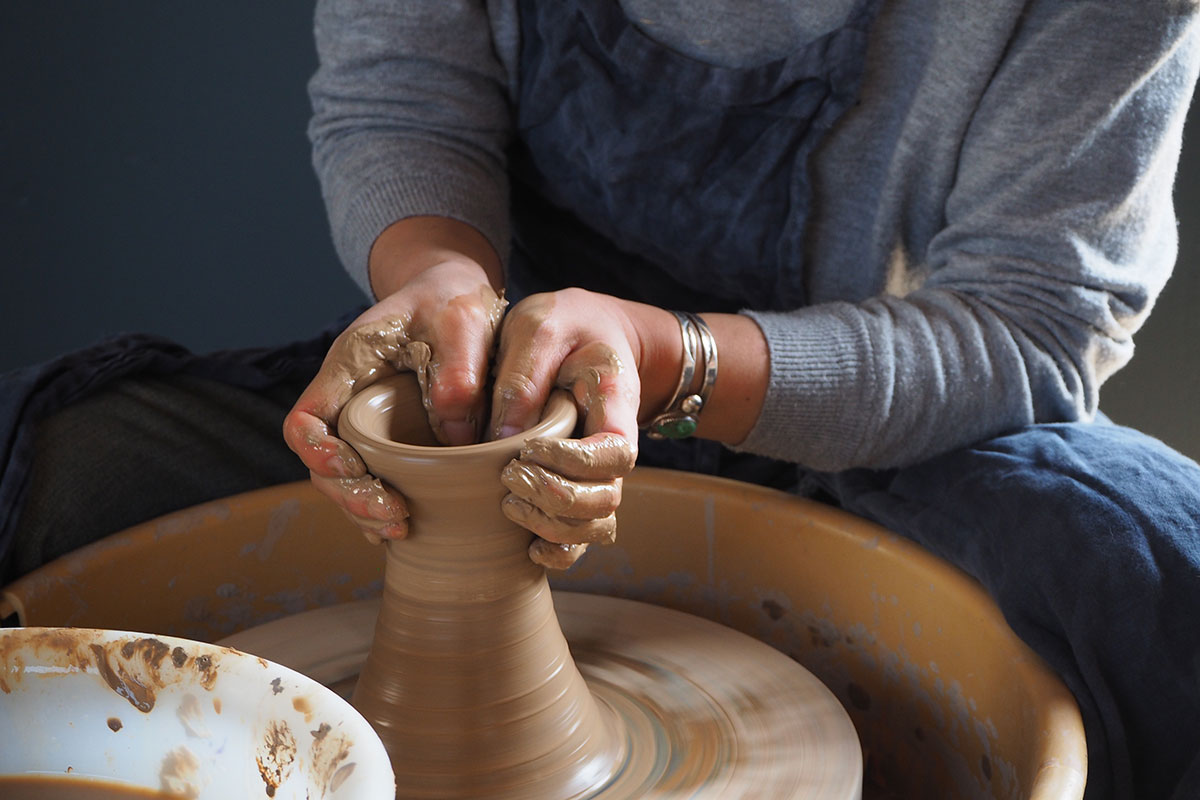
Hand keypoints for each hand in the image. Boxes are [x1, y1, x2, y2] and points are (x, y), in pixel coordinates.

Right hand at [283, 257, 504, 543]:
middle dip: (349, 495)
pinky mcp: (387, 440)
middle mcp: (347, 399)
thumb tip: (456, 431)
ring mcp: (364, 423)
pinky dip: (382, 508)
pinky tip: (407, 530)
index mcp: (350, 365)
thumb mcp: (462, 320)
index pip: (305, 418)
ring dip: (365, 509)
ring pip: (343, 479)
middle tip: (395, 514)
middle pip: (319, 461)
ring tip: (402, 527)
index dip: (317, 451)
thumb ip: (459, 367)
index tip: (352, 468)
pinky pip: (373, 479)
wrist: (455, 299)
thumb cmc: (452, 303)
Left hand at [491, 289, 648, 568]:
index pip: (616, 452)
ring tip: (508, 502)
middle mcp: (615, 445)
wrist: (588, 331)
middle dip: (556, 498)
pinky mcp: (580, 487)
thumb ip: (522, 376)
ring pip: (598, 527)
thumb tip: (504, 440)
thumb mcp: (538, 327)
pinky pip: (584, 539)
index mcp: (616, 401)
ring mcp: (601, 471)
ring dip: (553, 527)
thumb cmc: (562, 324)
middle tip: (509, 474)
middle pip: (608, 500)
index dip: (575, 463)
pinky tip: (525, 546)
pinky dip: (558, 553)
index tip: (530, 446)